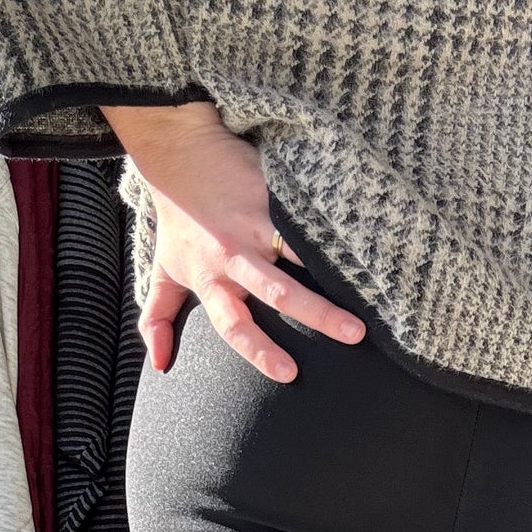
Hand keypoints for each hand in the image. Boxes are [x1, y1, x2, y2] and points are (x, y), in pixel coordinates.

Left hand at [100, 100, 364, 380]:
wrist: (181, 157)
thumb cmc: (177, 222)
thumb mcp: (163, 272)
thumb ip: (158, 319)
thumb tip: (159, 365)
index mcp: (211, 281)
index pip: (234, 325)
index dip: (260, 351)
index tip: (289, 374)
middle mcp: (235, 257)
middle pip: (279, 292)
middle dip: (318, 315)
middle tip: (354, 337)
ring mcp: (258, 225)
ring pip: (300, 254)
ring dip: (336, 273)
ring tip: (373, 291)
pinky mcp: (275, 197)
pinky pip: (307, 218)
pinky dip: (334, 232)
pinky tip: (367, 247)